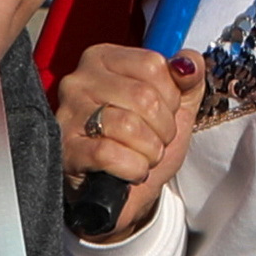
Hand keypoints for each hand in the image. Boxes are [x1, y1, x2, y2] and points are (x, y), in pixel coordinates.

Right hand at [57, 43, 201, 240]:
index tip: (161, 113)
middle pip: (143, 96)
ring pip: (129, 125)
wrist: (126, 195)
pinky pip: (110, 154)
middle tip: (153, 140)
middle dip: (162, 128)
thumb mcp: (176, 108)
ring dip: (149, 151)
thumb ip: (188, 79)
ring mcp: (68, 115)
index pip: (153, 65)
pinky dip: (132, 169)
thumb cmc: (144, 144)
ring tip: (141, 156)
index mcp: (104, 59)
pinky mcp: (66, 150)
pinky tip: (128, 172)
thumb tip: (189, 63)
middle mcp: (79, 80)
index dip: (170, 97)